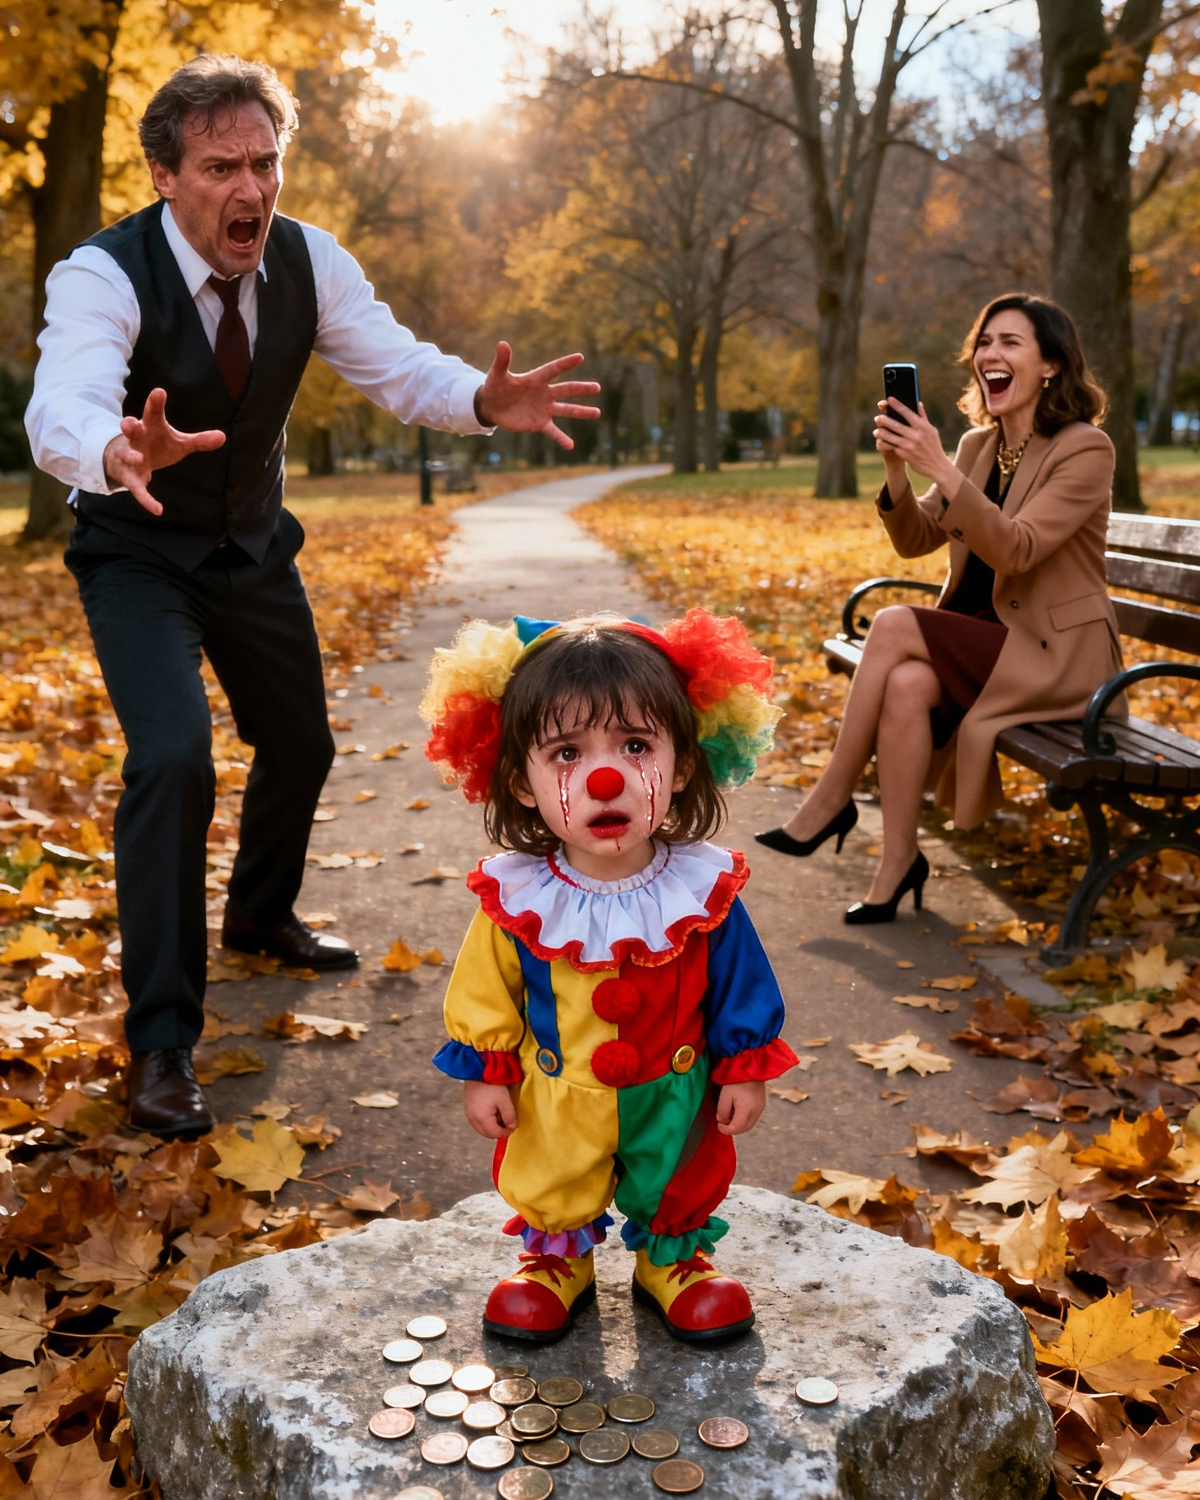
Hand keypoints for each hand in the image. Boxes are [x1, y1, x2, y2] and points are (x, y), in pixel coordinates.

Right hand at [102, 387, 225, 514]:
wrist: (128, 461)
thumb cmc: (155, 446)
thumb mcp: (178, 443)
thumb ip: (198, 441)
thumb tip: (223, 437)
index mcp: (149, 426)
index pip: (152, 412)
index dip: (155, 403)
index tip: (160, 392)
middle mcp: (136, 439)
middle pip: (130, 428)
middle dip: (130, 425)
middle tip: (131, 423)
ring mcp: (129, 457)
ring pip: (126, 454)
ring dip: (130, 455)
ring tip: (138, 458)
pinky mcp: (129, 477)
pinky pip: (136, 489)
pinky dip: (146, 499)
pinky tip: (158, 510)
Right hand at [463, 1080, 516, 1138]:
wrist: (478, 1069)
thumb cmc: (491, 1084)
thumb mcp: (504, 1100)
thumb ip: (510, 1116)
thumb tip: (512, 1127)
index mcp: (481, 1118)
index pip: (495, 1134)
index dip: (506, 1132)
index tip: (513, 1125)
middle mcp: (472, 1119)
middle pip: (487, 1133)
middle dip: (498, 1130)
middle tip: (507, 1120)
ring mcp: (468, 1113)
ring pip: (481, 1128)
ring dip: (492, 1126)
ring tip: (499, 1113)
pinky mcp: (467, 1108)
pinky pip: (477, 1121)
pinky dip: (485, 1120)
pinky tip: (491, 1109)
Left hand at [475, 341, 600, 450]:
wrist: (492, 406)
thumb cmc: (495, 387)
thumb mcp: (497, 374)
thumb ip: (502, 361)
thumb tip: (502, 343)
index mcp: (536, 379)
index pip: (553, 369)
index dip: (565, 363)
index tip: (580, 357)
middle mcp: (544, 393)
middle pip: (566, 389)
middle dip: (581, 389)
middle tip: (597, 387)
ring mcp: (544, 409)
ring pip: (566, 409)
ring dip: (581, 412)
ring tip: (597, 412)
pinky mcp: (539, 423)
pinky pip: (553, 431)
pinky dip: (561, 438)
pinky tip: (571, 446)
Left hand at [715, 1080, 765, 1136]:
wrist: (750, 1066)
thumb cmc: (736, 1080)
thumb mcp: (725, 1095)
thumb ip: (722, 1111)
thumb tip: (722, 1120)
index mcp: (747, 1110)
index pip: (736, 1128)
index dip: (726, 1130)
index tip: (718, 1125)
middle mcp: (756, 1111)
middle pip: (744, 1128)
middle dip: (733, 1129)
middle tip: (723, 1123)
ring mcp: (761, 1107)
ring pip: (749, 1124)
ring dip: (739, 1124)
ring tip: (729, 1115)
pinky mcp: (762, 1103)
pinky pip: (753, 1117)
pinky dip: (744, 1118)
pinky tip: (737, 1110)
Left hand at [872, 399, 953, 487]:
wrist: (937, 466)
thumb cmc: (933, 446)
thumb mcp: (931, 430)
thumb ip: (923, 417)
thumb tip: (918, 403)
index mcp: (923, 426)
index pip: (908, 413)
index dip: (897, 405)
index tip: (889, 399)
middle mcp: (916, 435)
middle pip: (897, 425)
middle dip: (885, 420)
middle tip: (877, 418)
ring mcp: (910, 445)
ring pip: (892, 437)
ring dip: (882, 434)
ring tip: (876, 431)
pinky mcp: (905, 455)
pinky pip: (893, 447)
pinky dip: (886, 444)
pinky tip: (880, 442)